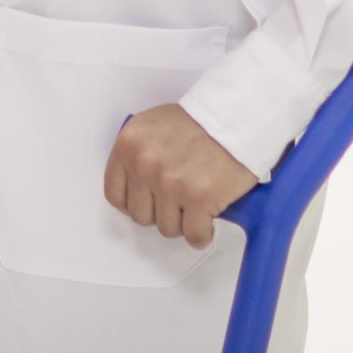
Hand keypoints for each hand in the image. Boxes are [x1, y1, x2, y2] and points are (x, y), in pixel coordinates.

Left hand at [104, 104, 255, 248]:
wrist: (237, 117)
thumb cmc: (201, 120)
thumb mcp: (154, 126)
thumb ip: (139, 154)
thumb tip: (136, 187)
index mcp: (129, 145)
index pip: (115, 194)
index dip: (134, 203)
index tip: (148, 203)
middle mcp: (145, 165)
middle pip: (141, 215)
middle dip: (161, 212)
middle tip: (178, 202)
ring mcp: (171, 183)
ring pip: (167, 228)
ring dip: (183, 223)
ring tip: (196, 206)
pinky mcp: (199, 199)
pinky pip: (194, 235)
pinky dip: (202, 235)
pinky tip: (208, 223)